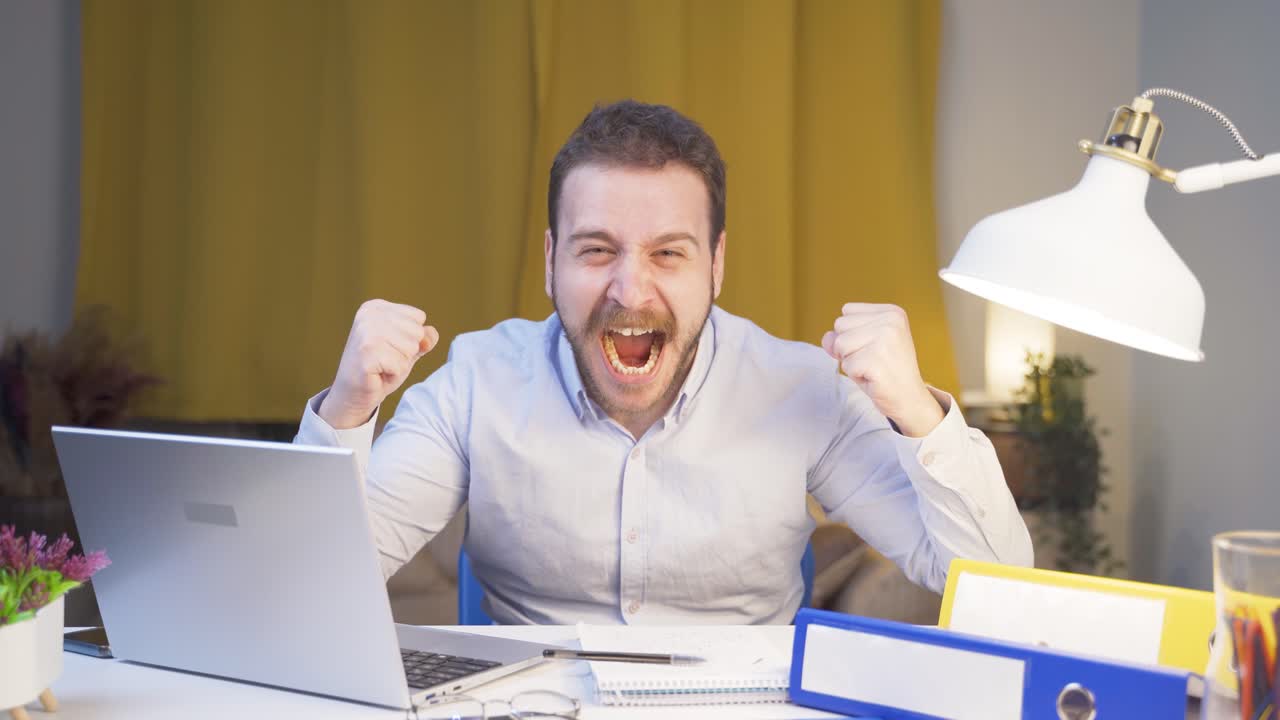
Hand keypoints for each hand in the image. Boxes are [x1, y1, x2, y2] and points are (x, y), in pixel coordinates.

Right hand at [319, 299, 439, 428]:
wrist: (353, 393)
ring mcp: (366, 333)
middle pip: (417, 332)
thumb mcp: (407, 348)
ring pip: (411, 348)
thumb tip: (429, 337)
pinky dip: (393, 375)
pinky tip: (377, 374)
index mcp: (377, 307)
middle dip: (406, 352)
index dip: (410, 338)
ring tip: (381, 366)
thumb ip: (424, 337)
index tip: (389, 347)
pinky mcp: (366, 353)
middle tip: (385, 359)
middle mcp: (369, 315)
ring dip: (400, 364)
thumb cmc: (381, 368)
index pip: (419, 317)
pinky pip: (401, 365)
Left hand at [821, 303, 942, 436]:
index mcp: (891, 312)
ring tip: (872, 368)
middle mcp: (891, 321)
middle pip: (840, 325)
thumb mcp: (865, 344)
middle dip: (849, 347)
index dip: (852, 333)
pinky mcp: (876, 360)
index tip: (875, 347)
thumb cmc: (886, 370)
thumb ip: (842, 334)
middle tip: (873, 359)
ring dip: (851, 361)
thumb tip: (827, 337)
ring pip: (840, 344)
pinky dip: (856, 375)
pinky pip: (846, 364)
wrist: (909, 398)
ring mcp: (885, 339)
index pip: (847, 311)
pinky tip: (874, 377)